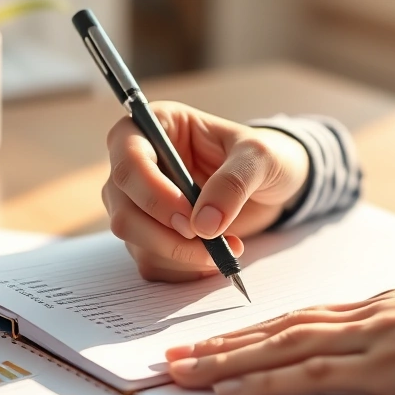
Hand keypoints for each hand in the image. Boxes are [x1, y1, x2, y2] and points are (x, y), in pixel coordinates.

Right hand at [103, 102, 309, 281]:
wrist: (271, 187)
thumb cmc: (262, 158)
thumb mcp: (259, 157)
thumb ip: (233, 182)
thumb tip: (204, 224)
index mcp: (155, 126)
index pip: (128, 158)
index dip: (152, 191)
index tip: (188, 216)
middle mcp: (137, 165)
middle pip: (123, 208)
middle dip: (164, 233)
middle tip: (208, 240)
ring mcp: (138, 203)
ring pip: (134, 240)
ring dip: (178, 254)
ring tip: (224, 248)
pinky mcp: (150, 235)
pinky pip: (151, 261)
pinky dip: (183, 268)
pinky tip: (212, 258)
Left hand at [164, 283, 394, 394]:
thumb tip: (373, 367)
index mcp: (377, 307)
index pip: (300, 319)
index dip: (252, 332)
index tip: (216, 343)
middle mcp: (366, 315)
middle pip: (278, 328)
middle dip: (223, 345)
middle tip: (175, 358)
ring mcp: (374, 338)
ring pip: (282, 347)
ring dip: (227, 363)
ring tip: (183, 375)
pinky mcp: (387, 368)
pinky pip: (313, 375)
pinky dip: (266, 383)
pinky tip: (233, 391)